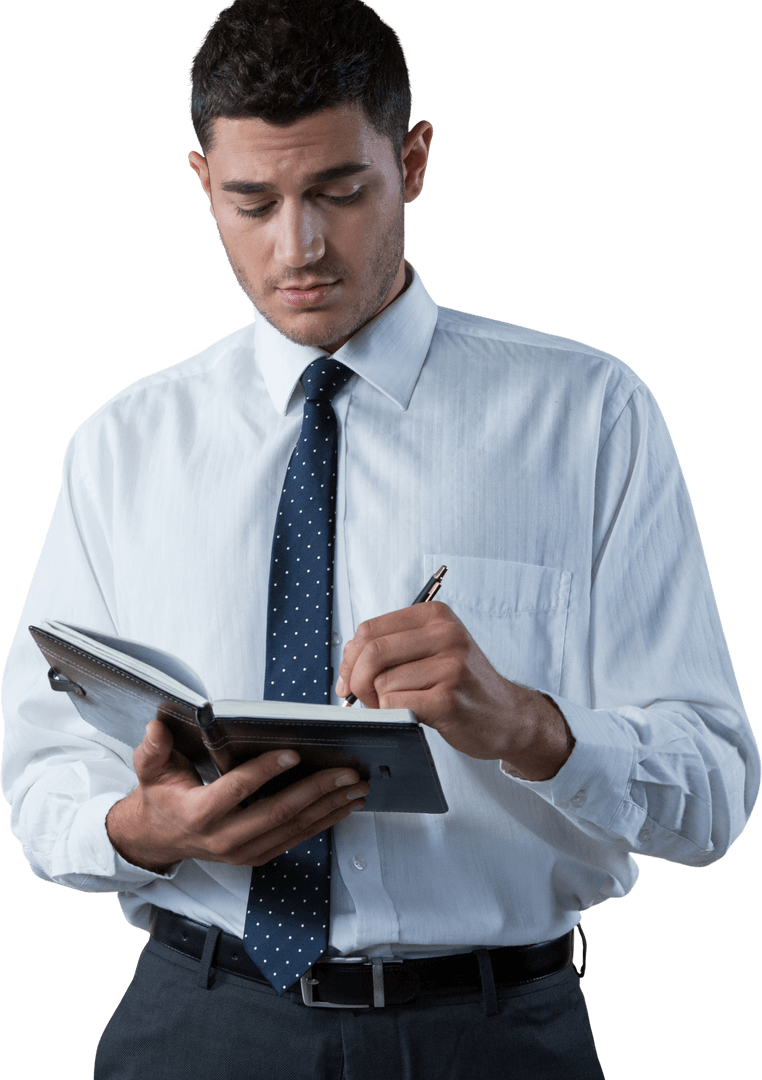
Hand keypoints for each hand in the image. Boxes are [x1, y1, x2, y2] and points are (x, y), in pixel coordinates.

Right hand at [105, 719, 368, 873]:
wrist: (159, 838)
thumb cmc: (161, 796)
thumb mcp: (150, 769)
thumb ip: (153, 748)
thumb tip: (156, 725)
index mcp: (198, 814)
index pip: (237, 790)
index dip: (266, 771)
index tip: (295, 753)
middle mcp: (224, 838)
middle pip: (278, 812)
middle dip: (317, 790)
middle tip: (347, 772)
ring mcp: (244, 852)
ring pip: (294, 828)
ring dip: (330, 807)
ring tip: (356, 787)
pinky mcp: (258, 856)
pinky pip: (296, 838)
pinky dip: (323, 821)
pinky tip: (343, 805)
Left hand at [336, 602, 573, 780]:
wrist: (508, 716)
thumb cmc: (462, 685)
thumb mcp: (432, 651)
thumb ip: (391, 648)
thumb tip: (346, 661)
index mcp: (435, 616)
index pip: (369, 629)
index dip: (350, 658)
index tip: (349, 678)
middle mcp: (445, 634)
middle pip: (371, 652)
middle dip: (356, 680)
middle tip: (364, 698)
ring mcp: (450, 666)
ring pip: (381, 682)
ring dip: (379, 703)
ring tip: (401, 707)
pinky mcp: (449, 699)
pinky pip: (396, 704)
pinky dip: (393, 715)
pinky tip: (412, 716)